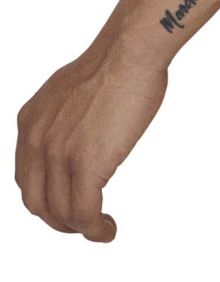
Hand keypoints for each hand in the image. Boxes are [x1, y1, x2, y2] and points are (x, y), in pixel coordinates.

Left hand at [15, 36, 168, 241]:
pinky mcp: (86, 164)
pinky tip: (107, 229)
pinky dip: (95, 230)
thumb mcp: (69, 90)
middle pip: (36, 202)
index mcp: (30, 121)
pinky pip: (84, 213)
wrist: (130, 51)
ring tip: (100, 229)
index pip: (27, 177)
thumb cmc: (116, 62)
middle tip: (81, 223)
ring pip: (61, 213)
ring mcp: (59, 154)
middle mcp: (36, 140)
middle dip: (58, 220)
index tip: (68, 203)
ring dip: (80, 229)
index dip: (46, 198)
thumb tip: (78, 133)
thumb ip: (62, 116)